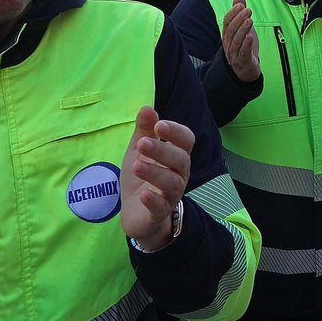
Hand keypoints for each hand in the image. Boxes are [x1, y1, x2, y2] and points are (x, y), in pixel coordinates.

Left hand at [119, 106, 194, 251]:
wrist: (135, 213)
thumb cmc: (141, 177)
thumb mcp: (138, 151)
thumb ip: (144, 130)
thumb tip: (147, 107)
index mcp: (176, 156)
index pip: (186, 140)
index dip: (176, 132)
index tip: (159, 125)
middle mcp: (179, 174)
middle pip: (180, 160)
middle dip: (162, 150)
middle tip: (142, 143)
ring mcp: (170, 195)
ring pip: (172, 183)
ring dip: (155, 172)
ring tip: (137, 165)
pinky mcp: (159, 213)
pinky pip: (161, 207)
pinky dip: (153, 200)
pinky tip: (144, 194)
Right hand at [222, 0, 259, 82]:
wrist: (246, 70)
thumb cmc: (244, 47)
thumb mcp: (243, 28)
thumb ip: (239, 13)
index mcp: (227, 36)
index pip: (226, 23)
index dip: (232, 13)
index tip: (240, 5)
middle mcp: (228, 44)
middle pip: (231, 30)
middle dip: (239, 19)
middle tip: (248, 10)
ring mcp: (234, 54)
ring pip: (236, 41)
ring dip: (243, 29)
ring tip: (250, 20)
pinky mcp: (242, 62)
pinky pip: (243, 53)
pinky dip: (246, 44)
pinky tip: (250, 37)